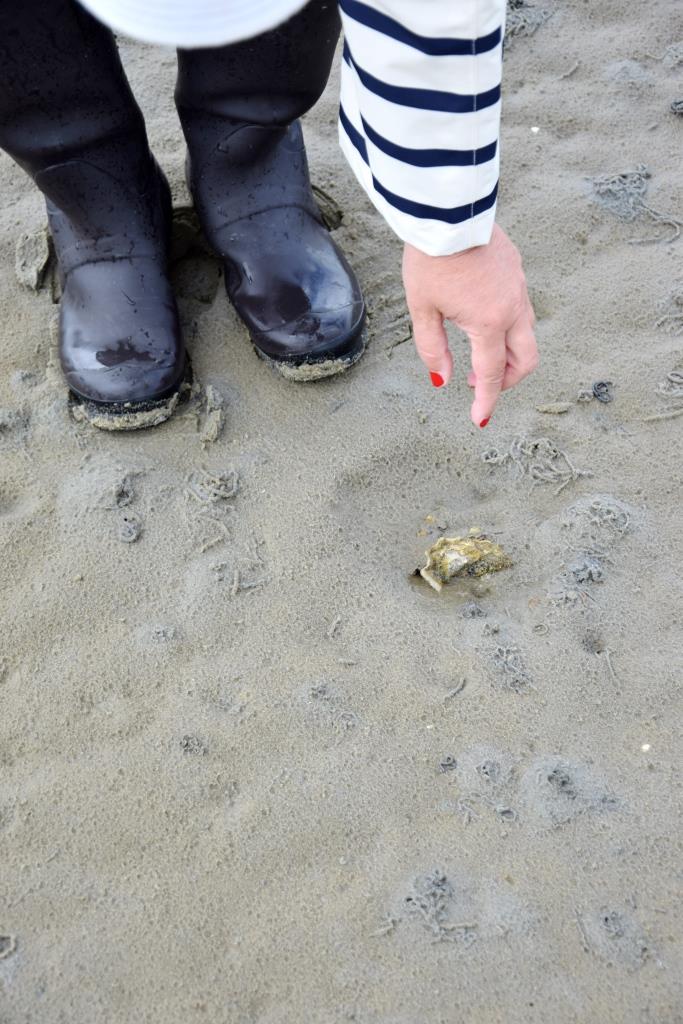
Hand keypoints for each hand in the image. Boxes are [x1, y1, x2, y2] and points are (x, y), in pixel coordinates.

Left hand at [402, 225, 537, 426]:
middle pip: (526, 359)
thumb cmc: (430, 260)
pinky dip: (507, 326)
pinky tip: (481, 316)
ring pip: (526, 334)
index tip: (479, 420)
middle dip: (506, 379)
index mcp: (488, 322)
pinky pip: (520, 308)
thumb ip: (433, 348)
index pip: (490, 374)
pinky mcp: (518, 270)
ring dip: (507, 353)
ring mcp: (520, 287)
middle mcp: (512, 307)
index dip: (485, 401)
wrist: (448, 212)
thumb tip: (443, 379)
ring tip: (476, 351)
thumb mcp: (423, 309)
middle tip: (479, 383)